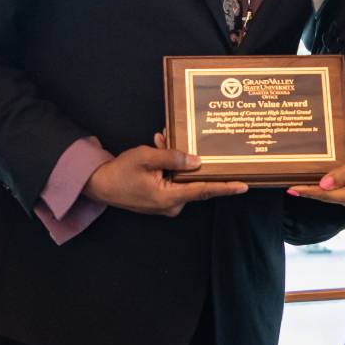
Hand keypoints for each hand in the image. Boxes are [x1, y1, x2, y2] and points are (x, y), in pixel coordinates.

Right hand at [86, 139, 247, 216]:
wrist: (99, 185)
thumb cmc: (120, 171)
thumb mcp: (146, 158)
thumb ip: (172, 158)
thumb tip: (198, 160)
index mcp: (169, 197)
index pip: (203, 190)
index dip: (225, 188)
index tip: (244, 186)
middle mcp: (171, 205)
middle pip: (192, 180)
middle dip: (190, 159)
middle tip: (175, 138)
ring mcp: (166, 205)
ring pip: (181, 178)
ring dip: (174, 160)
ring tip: (160, 141)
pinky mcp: (161, 200)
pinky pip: (173, 181)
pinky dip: (168, 166)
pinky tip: (158, 147)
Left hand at [287, 150, 344, 218]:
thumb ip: (344, 172)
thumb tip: (322, 183)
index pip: (325, 195)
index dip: (307, 191)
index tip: (290, 189)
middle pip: (327, 194)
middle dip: (317, 180)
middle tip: (301, 169)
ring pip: (333, 192)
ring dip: (332, 177)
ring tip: (342, 159)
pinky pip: (341, 191)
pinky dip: (340, 179)